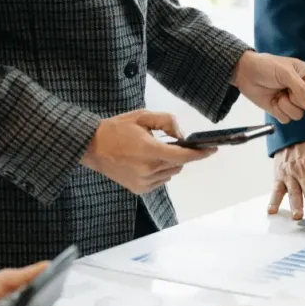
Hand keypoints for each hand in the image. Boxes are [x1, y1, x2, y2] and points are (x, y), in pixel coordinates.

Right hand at [81, 110, 214, 193]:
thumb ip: (166, 122)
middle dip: (179, 154)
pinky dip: (160, 172)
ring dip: (169, 163)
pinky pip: (160, 181)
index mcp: (148, 150)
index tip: (212, 149)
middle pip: (178, 165)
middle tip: (167, 142)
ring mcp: (143, 182)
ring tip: (152, 151)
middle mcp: (147, 170)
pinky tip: (146, 162)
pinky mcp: (139, 189)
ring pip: (170, 174)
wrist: (92, 147)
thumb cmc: (117, 129)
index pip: (182, 156)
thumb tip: (182, 135)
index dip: (199, 154)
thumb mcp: (142, 116)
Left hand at [231, 51, 304, 123]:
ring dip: (286, 105)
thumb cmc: (267, 66)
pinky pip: (287, 119)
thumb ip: (301, 89)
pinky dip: (278, 111)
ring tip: (277, 92)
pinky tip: (272, 100)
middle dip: (299, 100)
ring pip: (300, 115)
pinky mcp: (283, 110)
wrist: (245, 73)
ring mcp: (294, 101)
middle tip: (285, 88)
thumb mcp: (285, 73)